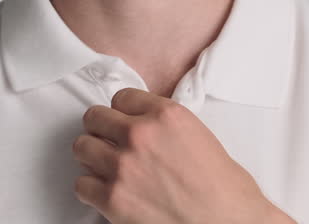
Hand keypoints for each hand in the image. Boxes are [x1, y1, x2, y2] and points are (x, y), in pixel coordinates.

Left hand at [72, 87, 286, 223]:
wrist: (227, 222)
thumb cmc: (223, 189)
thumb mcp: (199, 136)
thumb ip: (166, 125)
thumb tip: (147, 127)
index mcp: (166, 115)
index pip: (121, 97)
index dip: (122, 112)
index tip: (122, 120)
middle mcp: (141, 135)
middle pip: (95, 117)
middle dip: (101, 130)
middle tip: (108, 141)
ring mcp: (123, 167)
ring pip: (82, 148)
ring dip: (92, 156)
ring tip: (104, 165)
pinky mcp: (113, 199)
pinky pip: (82, 185)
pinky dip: (91, 189)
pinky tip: (106, 191)